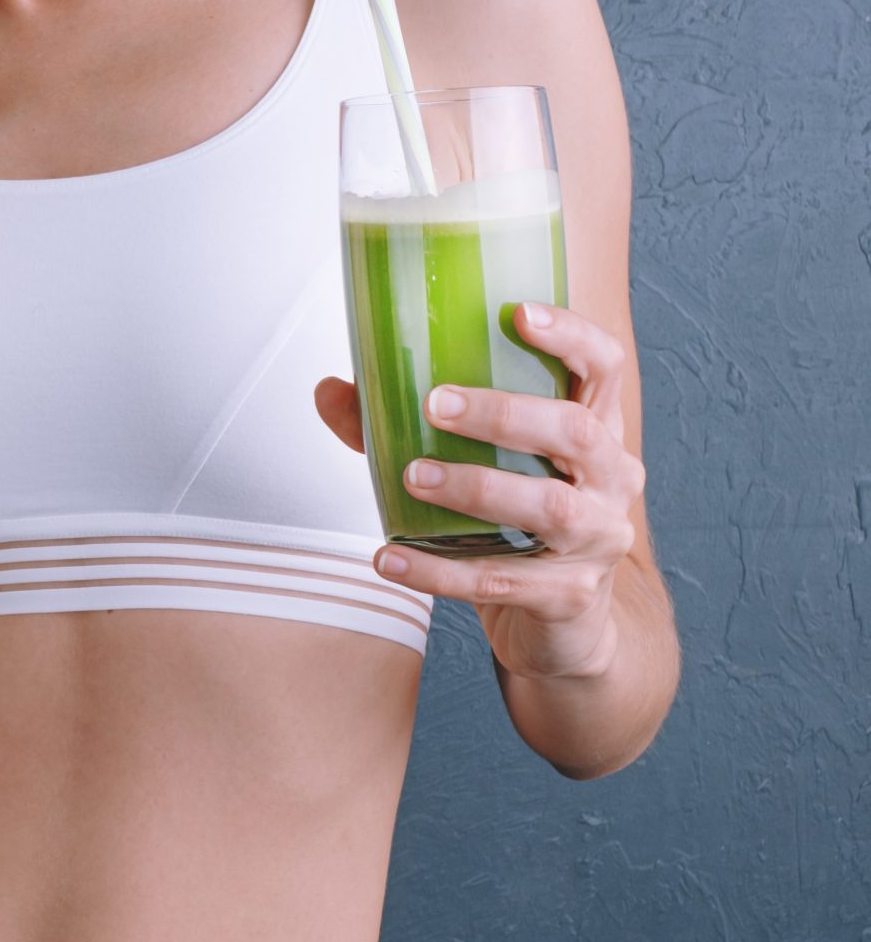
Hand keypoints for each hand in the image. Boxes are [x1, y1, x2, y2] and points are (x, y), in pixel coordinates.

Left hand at [314, 302, 644, 680]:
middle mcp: (611, 479)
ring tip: (411, 476)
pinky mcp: (570, 597)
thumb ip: (406, 428)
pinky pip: (501, 581)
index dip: (570, 336)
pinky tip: (389, 558)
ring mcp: (597, 541)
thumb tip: (330, 389)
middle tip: (435, 404)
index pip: (603, 368)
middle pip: (575, 432)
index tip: (517, 313)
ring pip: (548, 508)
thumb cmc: (518, 528)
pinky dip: (438, 571)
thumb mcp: (477, 468)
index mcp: (595, 431)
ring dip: (476, 487)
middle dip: (504, 414)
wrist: (565, 627)